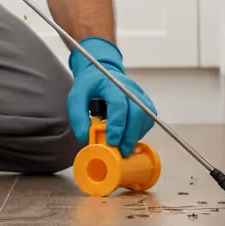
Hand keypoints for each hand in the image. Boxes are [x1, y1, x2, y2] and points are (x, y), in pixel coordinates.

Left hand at [66, 37, 156, 155]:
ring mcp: (139, 93)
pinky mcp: (145, 101)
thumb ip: (78, 118)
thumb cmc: (89, 86)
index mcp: (110, 84)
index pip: (118, 105)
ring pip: (146, 117)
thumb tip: (87, 138)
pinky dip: (140, 131)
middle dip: (131, 135)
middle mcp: (128, 87)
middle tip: (121, 150)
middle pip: (138, 112)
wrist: (100, 75)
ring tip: (124, 145)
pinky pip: (149, 119)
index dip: (117, 125)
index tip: (112, 141)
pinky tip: (129, 136)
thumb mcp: (75, 99)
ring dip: (136, 134)